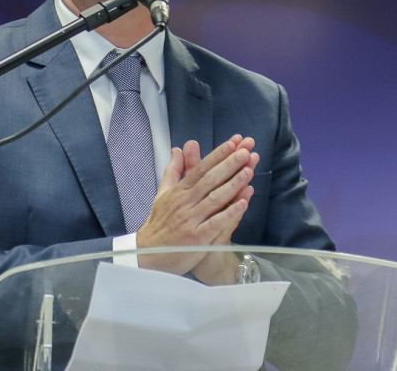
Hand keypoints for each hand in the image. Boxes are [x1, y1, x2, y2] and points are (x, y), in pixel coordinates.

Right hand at [136, 134, 257, 276]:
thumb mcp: (163, 193)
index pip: (200, 168)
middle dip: (229, 163)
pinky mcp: (196, 238)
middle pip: (210, 179)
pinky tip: (243, 203)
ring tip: (249, 170)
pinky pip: (215, 223)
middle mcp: (185, 202)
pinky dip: (229, 213)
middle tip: (246, 150)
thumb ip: (173, 170)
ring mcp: (190, 220)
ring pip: (214, 198)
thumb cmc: (159, 223)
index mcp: (179, 191)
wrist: (148, 254)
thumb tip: (177, 149)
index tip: (233, 143)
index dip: (218, 155)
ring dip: (233, 184)